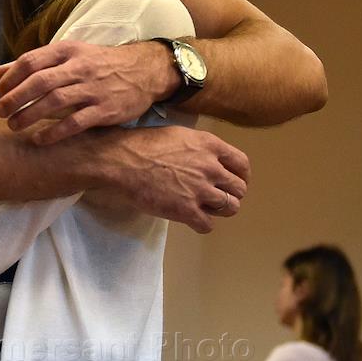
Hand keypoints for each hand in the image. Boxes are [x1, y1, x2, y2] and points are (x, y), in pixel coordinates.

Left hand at [0, 40, 173, 143]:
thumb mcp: (67, 55)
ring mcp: (93, 89)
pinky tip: (40, 139)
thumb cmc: (97, 64)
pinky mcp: (106, 110)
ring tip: (14, 126)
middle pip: (40, 81)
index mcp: (67, 51)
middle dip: (15, 98)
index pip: (30, 61)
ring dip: (30, 115)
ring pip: (55, 101)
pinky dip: (55, 132)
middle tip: (0, 112)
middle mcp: (79, 68)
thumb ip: (33, 64)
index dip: (11, 77)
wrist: (144, 71)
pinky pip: (76, 123)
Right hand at [95, 124, 248, 233]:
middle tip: (217, 196)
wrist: (120, 161)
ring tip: (206, 208)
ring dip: (220, 210)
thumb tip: (207, 159)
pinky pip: (208, 225)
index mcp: (209, 145)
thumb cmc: (142, 144)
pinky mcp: (187, 210)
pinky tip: (192, 219)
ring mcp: (200, 190)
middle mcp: (210, 167)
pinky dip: (202, 224)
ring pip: (230, 207)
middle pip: (239, 188)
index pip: (241, 164)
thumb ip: (198, 148)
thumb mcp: (177, 135)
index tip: (234, 180)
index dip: (241, 175)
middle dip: (231, 193)